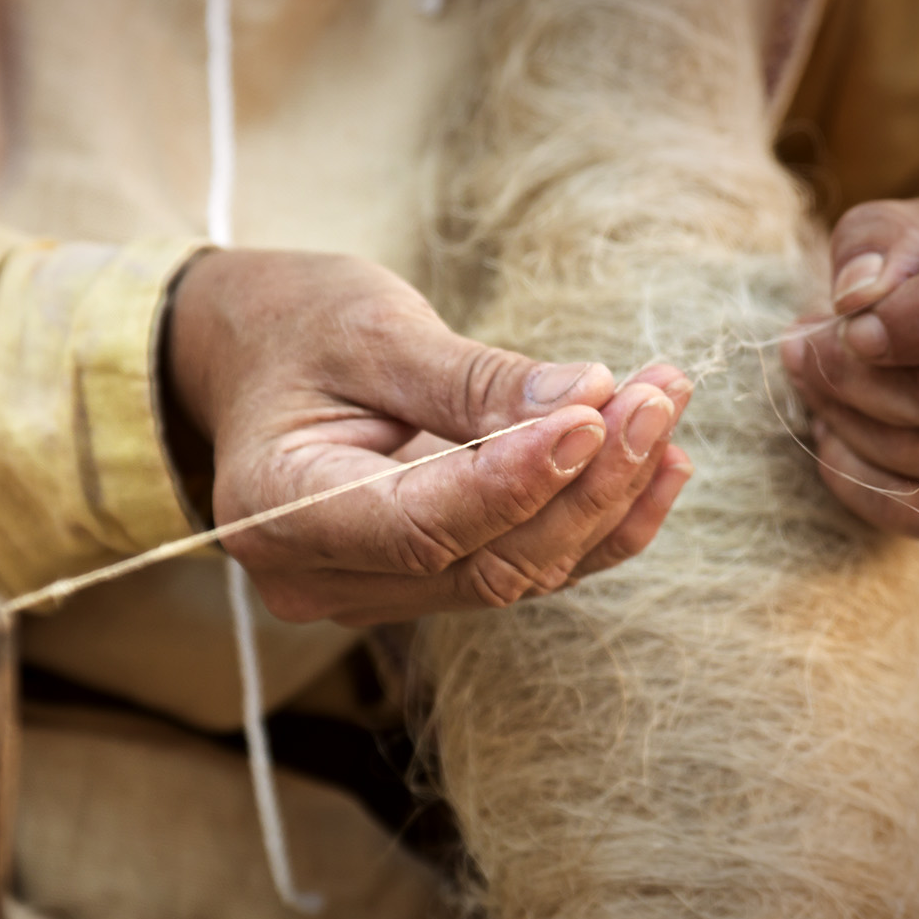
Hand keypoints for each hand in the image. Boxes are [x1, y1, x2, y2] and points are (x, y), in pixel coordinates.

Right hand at [165, 249, 693, 625]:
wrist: (252, 358)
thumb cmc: (296, 327)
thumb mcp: (371, 327)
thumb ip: (473, 379)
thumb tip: (590, 401)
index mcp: (279, 509)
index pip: (418, 525)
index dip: (517, 481)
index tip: (598, 413)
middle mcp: (320, 576)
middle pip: (483, 564)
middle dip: (586, 485)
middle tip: (657, 395)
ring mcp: (371, 592)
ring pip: (515, 574)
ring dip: (606, 498)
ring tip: (666, 410)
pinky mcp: (421, 583)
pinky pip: (521, 567)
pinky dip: (594, 519)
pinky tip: (658, 463)